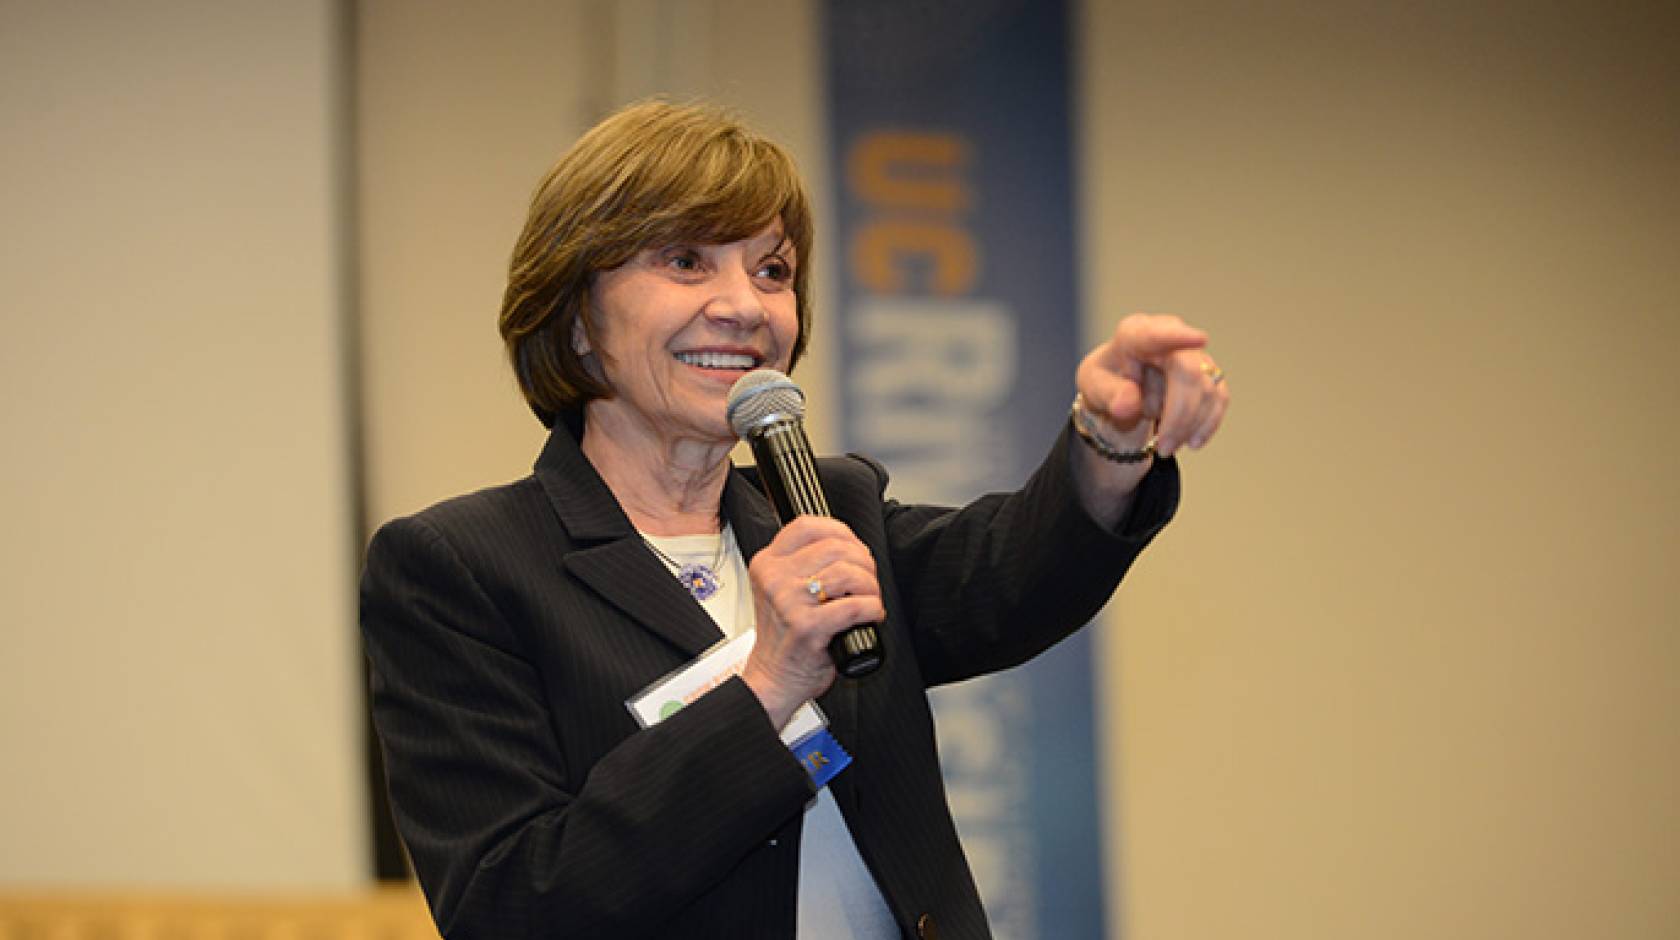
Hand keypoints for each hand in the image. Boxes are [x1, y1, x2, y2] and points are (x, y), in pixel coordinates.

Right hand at [740, 516, 885, 728]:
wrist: (774, 679)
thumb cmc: (785, 638)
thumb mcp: (782, 590)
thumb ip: (804, 564)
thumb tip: (849, 546)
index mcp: (767, 564)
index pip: (807, 526)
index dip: (841, 531)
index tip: (854, 547)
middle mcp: (775, 579)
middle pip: (835, 547)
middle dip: (863, 562)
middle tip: (867, 581)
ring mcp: (789, 602)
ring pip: (848, 572)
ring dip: (870, 586)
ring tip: (869, 599)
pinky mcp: (807, 627)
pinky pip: (855, 605)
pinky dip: (873, 609)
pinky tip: (871, 615)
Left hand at [1069, 314, 1229, 525]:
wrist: (1123, 390)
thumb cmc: (1108, 381)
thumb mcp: (1095, 388)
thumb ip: (1109, 395)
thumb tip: (1128, 405)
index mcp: (1134, 333)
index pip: (1154, 334)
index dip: (1177, 336)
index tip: (1199, 339)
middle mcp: (1169, 334)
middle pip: (1188, 372)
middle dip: (1179, 415)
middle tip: (1163, 449)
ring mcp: (1193, 352)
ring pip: (1206, 389)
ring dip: (1188, 425)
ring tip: (1164, 446)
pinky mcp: (1209, 373)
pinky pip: (1218, 399)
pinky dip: (1206, 424)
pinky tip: (1191, 441)